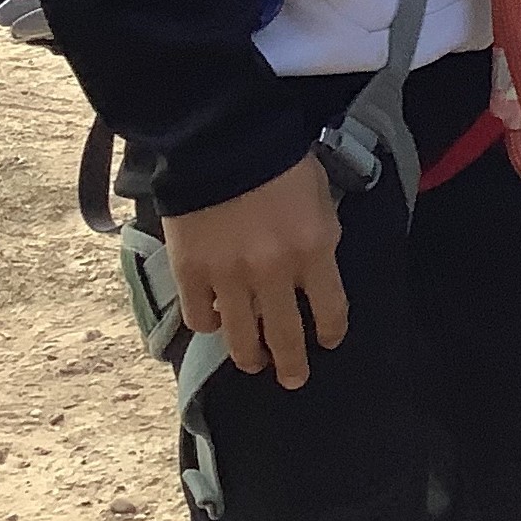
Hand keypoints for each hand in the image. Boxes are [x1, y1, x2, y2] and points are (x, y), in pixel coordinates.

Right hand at [161, 153, 347, 389]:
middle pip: (285, 336)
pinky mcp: (191, 274)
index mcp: (314, 249)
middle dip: (292, 363)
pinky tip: (215, 324)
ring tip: (254, 364)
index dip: (330, 332)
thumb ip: (321, 238)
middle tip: (294, 378)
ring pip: (240, 338)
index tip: (328, 342)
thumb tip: (316, 273)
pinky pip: (201, 317)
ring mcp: (229, 278)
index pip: (329, 309)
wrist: (224, 141)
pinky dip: (208, 324)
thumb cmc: (283, 161)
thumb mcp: (320, 196)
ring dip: (250, 357)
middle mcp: (274, 273)